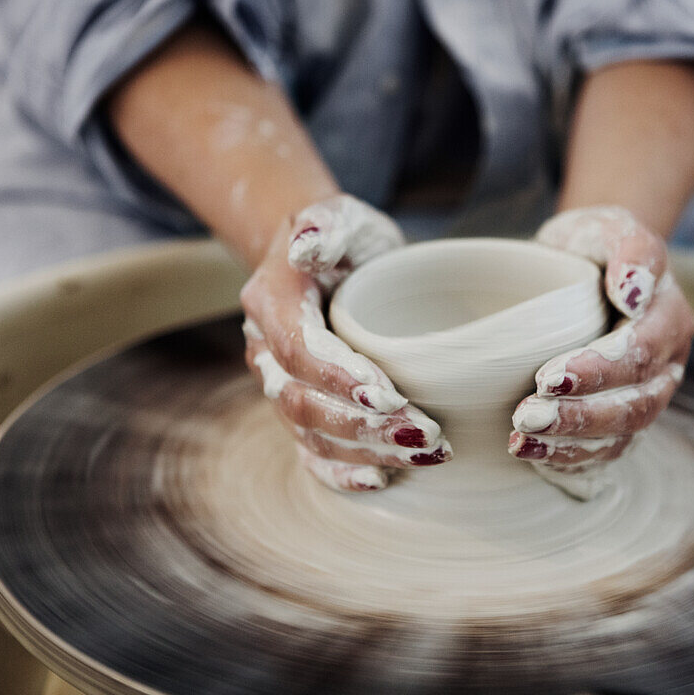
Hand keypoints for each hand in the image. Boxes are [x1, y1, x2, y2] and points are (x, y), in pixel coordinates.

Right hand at [241, 195, 450, 491]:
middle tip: (427, 433)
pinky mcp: (304, 410)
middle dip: (365, 426)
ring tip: (427, 454)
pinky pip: (312, 453)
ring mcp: (281, 387)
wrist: (331, 259)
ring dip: (367, 452)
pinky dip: (342, 472)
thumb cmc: (344, 237)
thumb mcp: (340, 215)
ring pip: (312, 435)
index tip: (391, 394)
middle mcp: (266, 352)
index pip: (300, 351)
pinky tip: (381, 479)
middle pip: (305, 404)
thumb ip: (325, 225)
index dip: (340, 378)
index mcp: (271, 304)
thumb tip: (308, 247)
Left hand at [508, 207, 693, 496]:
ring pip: (622, 433)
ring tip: (521, 438)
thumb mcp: (609, 227)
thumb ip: (631, 249)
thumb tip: (634, 292)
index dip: (597, 370)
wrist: (581, 265)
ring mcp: (647, 396)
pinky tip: (531, 453)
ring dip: (571, 442)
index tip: (548, 376)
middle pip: (634, 404)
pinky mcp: (622, 420)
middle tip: (526, 415)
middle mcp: (666, 364)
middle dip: (580, 415)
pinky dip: (569, 457)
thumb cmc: (592, 245)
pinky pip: (606, 450)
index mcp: (668, 317)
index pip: (640, 353)